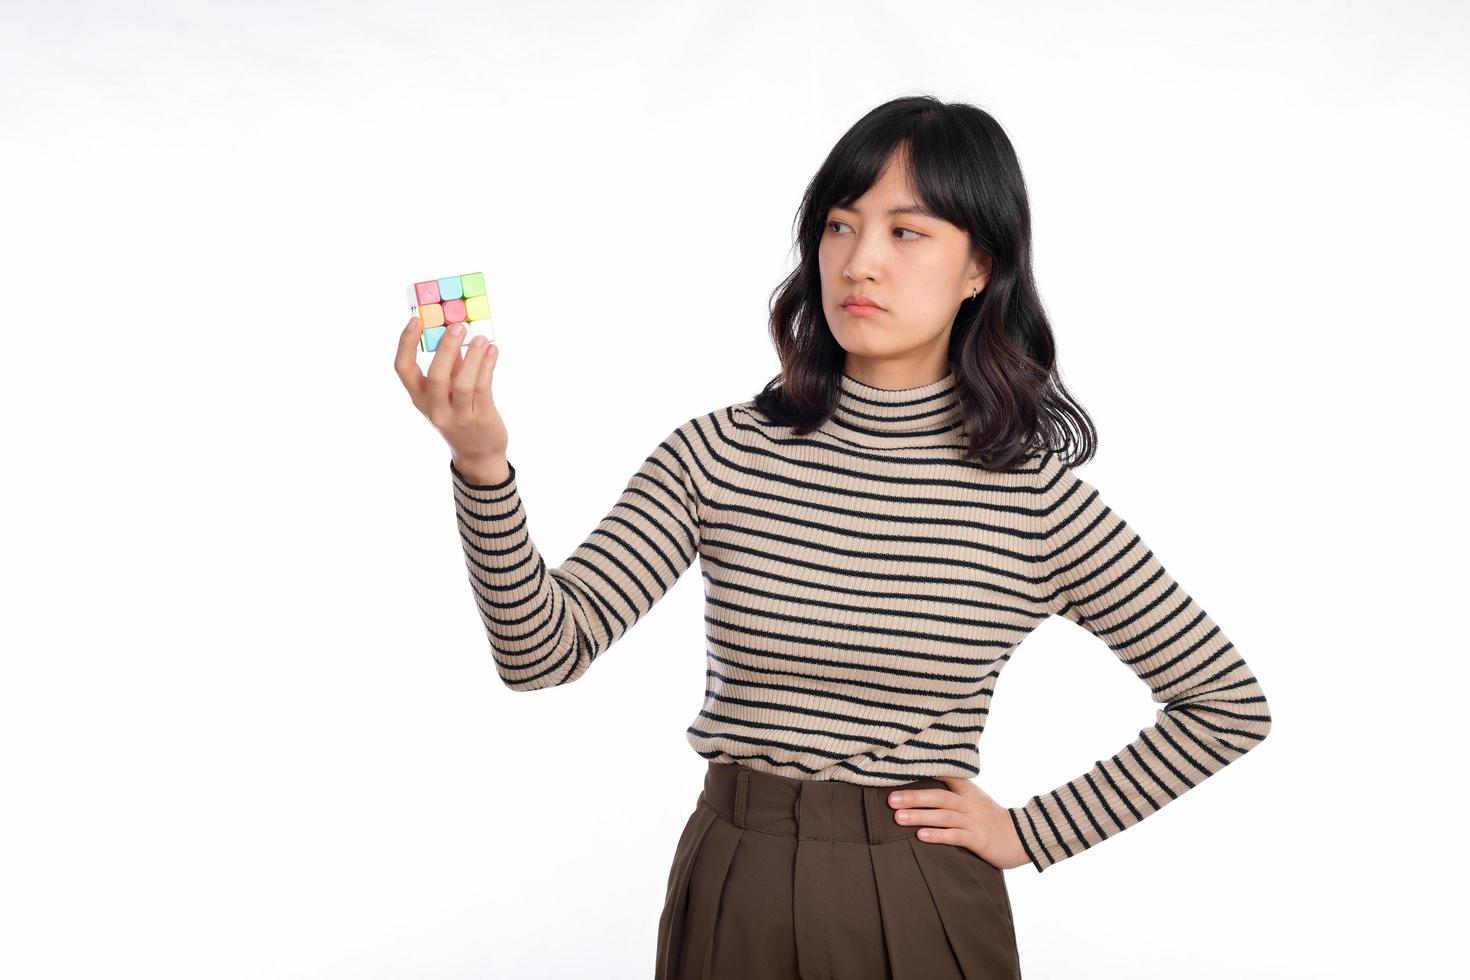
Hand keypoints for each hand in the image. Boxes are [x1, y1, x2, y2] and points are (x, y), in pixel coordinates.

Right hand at [393, 317, 507, 468]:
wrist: (477, 455)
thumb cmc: (460, 414)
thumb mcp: (446, 393)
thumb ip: (449, 365)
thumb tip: (453, 330)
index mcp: (420, 398)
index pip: (403, 369)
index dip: (406, 343)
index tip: (415, 320)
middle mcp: (435, 408)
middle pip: (436, 376)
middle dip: (446, 348)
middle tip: (458, 326)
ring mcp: (458, 416)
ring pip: (463, 383)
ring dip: (472, 357)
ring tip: (480, 337)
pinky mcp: (481, 419)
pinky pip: (483, 388)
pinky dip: (488, 366)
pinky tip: (492, 351)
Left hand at [888, 776, 1030, 870]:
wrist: (1021, 838)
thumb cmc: (989, 818)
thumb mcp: (974, 800)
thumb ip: (952, 792)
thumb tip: (920, 787)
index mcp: (968, 790)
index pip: (946, 775)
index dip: (926, 770)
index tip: (903, 768)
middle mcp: (970, 803)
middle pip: (940, 797)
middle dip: (914, 797)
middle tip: (891, 799)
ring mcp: (974, 821)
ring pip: (944, 817)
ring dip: (919, 816)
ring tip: (898, 818)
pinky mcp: (979, 840)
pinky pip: (955, 836)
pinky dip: (937, 835)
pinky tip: (920, 836)